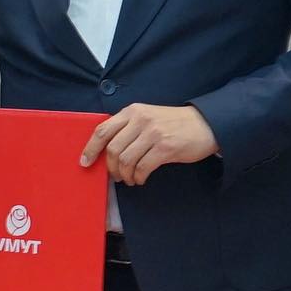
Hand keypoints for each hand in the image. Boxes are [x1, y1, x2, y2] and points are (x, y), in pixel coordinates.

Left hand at [81, 103, 218, 185]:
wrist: (205, 124)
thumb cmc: (173, 124)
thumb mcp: (147, 117)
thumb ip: (128, 127)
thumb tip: (107, 150)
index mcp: (132, 111)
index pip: (102, 130)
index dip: (91, 148)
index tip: (85, 162)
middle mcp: (140, 120)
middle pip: (113, 149)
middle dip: (111, 168)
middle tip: (116, 176)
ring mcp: (153, 133)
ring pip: (126, 160)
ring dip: (125, 175)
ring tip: (130, 179)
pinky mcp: (165, 148)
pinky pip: (142, 168)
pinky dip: (138, 177)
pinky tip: (141, 179)